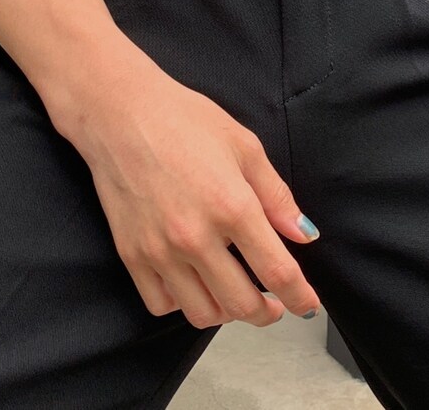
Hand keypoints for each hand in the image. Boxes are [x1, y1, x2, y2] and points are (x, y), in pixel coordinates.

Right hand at [64, 52, 321, 329]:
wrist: (121, 114)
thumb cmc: (183, 119)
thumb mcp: (244, 145)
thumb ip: (276, 195)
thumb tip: (304, 234)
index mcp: (232, 206)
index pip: (276, 271)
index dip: (299, 296)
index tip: (308, 304)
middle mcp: (196, 237)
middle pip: (241, 304)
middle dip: (266, 312)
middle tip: (273, 304)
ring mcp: (160, 251)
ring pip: (202, 314)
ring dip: (226, 312)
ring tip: (234, 293)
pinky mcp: (132, 256)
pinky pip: (161, 304)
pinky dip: (183, 303)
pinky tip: (192, 283)